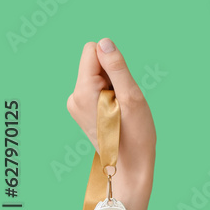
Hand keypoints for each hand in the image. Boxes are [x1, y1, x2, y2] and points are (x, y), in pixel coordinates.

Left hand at [66, 39, 155, 209]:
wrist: (130, 167)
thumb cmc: (135, 134)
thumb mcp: (132, 96)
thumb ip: (117, 67)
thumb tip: (105, 42)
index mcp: (82, 91)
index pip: (93, 51)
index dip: (114, 63)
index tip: (122, 86)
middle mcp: (73, 97)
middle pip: (95, 64)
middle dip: (115, 77)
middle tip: (124, 102)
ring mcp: (76, 105)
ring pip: (98, 77)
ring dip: (115, 88)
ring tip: (122, 110)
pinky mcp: (83, 111)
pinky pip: (98, 90)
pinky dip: (112, 97)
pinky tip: (118, 115)